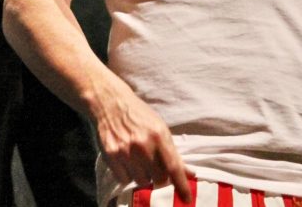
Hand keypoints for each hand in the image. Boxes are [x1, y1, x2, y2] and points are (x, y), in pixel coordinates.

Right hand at [94, 85, 191, 200]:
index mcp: (159, 135)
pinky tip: (126, 160)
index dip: (181, 185)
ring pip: (141, 181)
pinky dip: (128, 175)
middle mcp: (143, 145)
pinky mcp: (111, 157)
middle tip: (154, 163)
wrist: (111, 104)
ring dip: (143, 175)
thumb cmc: (139, 116)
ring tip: (138, 159)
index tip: (187, 199)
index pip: (173, 167)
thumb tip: (190, 173)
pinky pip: (125, 180)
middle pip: (158, 178)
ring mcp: (126, 152)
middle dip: (159, 175)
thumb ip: (173, 152)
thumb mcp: (160, 128)